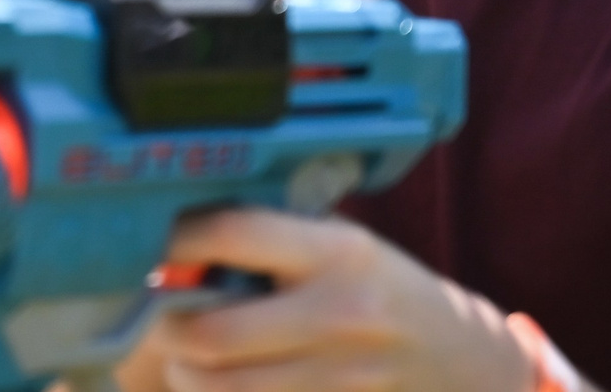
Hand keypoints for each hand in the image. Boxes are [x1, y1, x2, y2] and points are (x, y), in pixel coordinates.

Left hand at [140, 209, 530, 391]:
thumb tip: (184, 236)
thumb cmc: (385, 288)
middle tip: (148, 311)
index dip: (177, 239)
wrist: (465, 358)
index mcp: (338, 251)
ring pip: (225, 385)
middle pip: (215, 331)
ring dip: (184, 369)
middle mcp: (338, 313)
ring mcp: (339, 374)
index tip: (146, 241)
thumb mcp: (344, 244)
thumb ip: (276, 241)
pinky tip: (214, 379)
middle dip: (166, 323)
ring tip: (176, 349)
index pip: (235, 234)